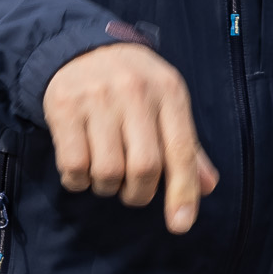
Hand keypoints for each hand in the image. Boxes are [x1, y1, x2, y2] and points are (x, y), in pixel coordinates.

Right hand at [41, 43, 217, 233]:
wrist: (81, 48)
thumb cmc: (135, 85)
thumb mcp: (167, 103)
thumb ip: (186, 146)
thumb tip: (208, 186)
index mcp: (169, 92)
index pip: (181, 150)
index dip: (183, 191)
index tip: (180, 224)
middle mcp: (135, 93)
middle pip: (145, 167)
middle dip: (139, 193)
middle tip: (134, 192)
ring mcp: (97, 99)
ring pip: (108, 171)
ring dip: (108, 187)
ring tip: (107, 175)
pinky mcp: (64, 107)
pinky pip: (74, 165)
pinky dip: (79, 181)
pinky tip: (82, 170)